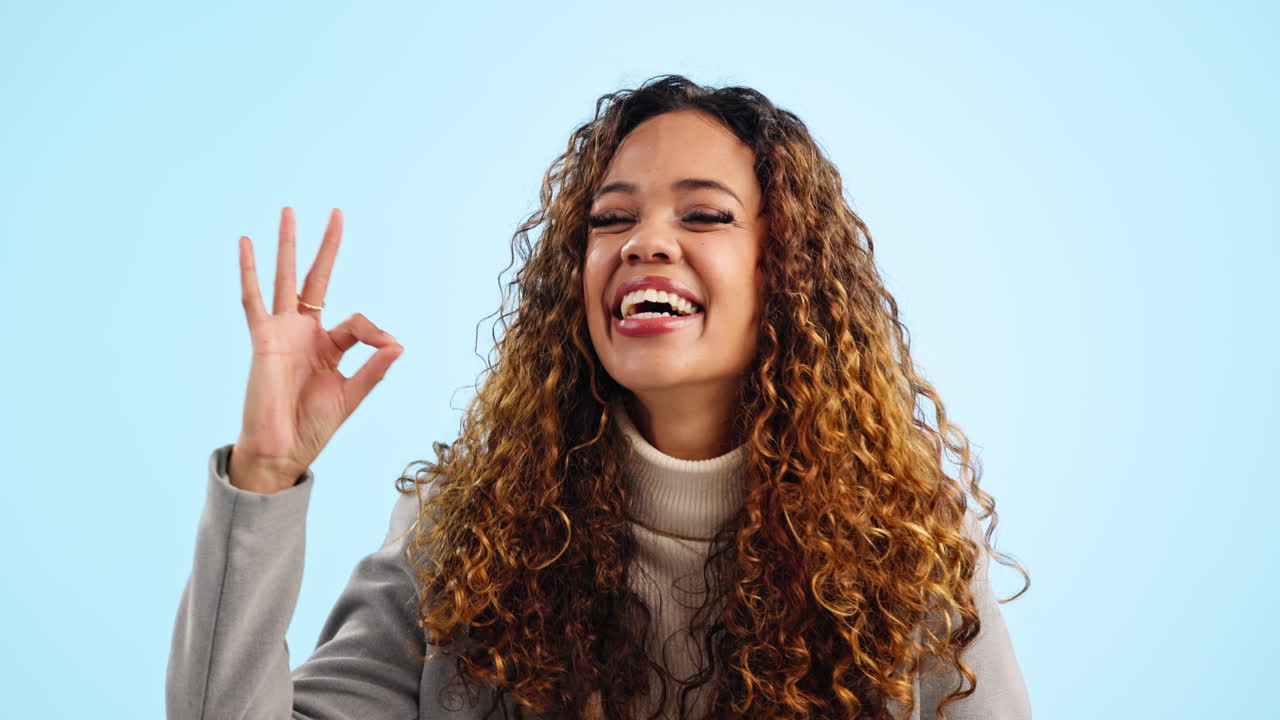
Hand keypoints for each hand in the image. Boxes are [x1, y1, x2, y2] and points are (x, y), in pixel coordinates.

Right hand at [230, 206, 402, 492]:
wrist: (280, 448)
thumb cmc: (313, 427)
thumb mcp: (351, 396)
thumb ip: (373, 369)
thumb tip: (399, 344)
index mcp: (329, 347)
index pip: (357, 322)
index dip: (377, 331)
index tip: (390, 347)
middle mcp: (305, 333)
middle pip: (317, 279)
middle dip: (326, 247)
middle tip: (336, 213)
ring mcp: (282, 332)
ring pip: (285, 279)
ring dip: (288, 245)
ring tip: (288, 211)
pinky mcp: (262, 339)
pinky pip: (253, 300)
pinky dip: (249, 271)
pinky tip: (246, 243)